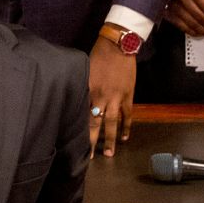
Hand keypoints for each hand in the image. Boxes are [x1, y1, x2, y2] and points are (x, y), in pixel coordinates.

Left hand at [88, 36, 136, 158]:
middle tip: (90, 157)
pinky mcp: (128, 95)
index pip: (81, 113)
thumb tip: (77, 100)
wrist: (118, 45)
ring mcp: (116, 97)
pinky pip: (128, 115)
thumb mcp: (85, 70)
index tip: (74, 142)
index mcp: (88, 90)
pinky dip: (127, 126)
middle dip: (92, 140)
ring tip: (109, 153)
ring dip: (110, 139)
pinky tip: (125, 137)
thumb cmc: (98, 55)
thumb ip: (82, 86)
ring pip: (112, 122)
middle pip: (95, 122)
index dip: (78, 129)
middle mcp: (101, 96)